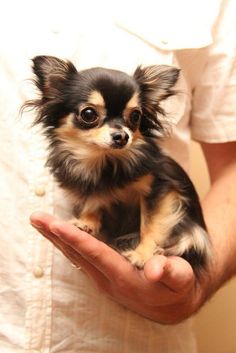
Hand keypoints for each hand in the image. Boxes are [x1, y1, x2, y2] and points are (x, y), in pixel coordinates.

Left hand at [30, 211, 209, 323]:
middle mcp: (108, 280)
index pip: (95, 254)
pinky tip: (58, 236)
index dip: (76, 239)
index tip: (56, 226)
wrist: (172, 305)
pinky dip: (66, 245)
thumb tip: (154, 269)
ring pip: (74, 256)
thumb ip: (170, 273)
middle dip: (56, 235)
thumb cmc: (178, 287)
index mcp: (125, 278)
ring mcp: (103, 279)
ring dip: (56, 239)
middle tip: (36, 218)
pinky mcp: (103, 276)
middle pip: (77, 254)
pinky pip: (79, 259)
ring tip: (40, 223)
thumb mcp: (181, 279)